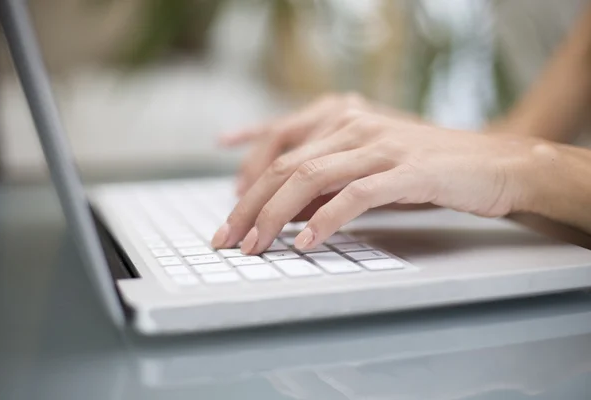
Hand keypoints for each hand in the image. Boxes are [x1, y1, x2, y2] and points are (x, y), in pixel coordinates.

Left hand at [212, 110, 534, 254]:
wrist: (495, 163)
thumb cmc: (430, 169)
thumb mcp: (370, 168)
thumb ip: (329, 183)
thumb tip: (287, 215)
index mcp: (343, 120)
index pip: (278, 146)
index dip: (247, 180)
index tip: (229, 214)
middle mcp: (355, 126)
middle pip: (284, 165)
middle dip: (249, 207)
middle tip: (228, 240)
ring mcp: (380, 145)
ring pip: (310, 177)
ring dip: (275, 216)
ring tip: (256, 246)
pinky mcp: (407, 170)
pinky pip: (355, 194)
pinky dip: (325, 220)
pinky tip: (306, 243)